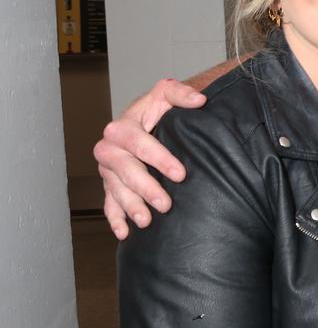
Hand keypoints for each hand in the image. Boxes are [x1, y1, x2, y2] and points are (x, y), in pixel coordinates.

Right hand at [95, 78, 205, 238]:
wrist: (143, 120)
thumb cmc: (157, 109)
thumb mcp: (166, 94)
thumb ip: (180, 93)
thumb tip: (200, 100)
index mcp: (122, 127)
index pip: (138, 143)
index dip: (159, 159)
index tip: (180, 174)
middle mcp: (109, 148)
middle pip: (125, 171)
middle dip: (145, 188)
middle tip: (166, 204)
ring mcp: (107, 169)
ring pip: (115, 190)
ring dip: (130, 207)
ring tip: (147, 222)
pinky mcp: (109, 184)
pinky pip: (108, 203)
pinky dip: (115, 219)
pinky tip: (125, 233)